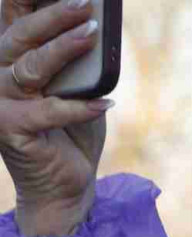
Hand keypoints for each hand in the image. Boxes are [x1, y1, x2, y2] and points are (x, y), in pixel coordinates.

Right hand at [0, 0, 109, 236]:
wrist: (65, 188)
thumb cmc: (73, 134)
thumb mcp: (79, 89)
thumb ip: (79, 60)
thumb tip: (92, 25)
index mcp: (11, 55)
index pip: (14, 12)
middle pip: (23, 33)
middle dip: (55, 15)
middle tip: (85, 3)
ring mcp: (0, 100)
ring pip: (32, 65)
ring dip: (65, 48)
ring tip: (93, 33)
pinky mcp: (11, 128)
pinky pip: (49, 110)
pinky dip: (80, 107)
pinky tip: (106, 103)